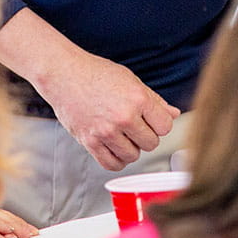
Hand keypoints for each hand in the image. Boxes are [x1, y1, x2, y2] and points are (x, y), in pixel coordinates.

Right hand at [36, 50, 178, 171]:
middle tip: (135, 126)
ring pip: (132, 156)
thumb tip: (173, 115)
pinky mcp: (89, 141)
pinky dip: (117, 159)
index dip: (159, 124)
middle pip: (151, 143)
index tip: (150, 120)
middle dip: (146, 136)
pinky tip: (114, 147)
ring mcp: (106, 131)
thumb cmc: (97, 73)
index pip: (165, 127)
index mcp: (138, 99)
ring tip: (122, 134)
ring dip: (131, 148)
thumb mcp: (131, 81)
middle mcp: (123, 117)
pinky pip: (111, 163)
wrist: (64, 74)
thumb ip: (154, 101)